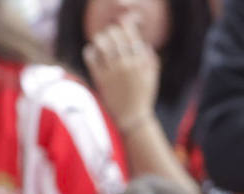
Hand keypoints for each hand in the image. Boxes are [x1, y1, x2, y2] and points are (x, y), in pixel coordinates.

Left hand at [82, 17, 158, 134]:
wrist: (133, 117)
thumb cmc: (144, 97)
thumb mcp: (153, 79)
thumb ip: (151, 61)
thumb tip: (145, 45)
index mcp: (140, 63)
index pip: (132, 36)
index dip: (126, 26)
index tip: (122, 26)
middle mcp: (126, 65)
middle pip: (115, 36)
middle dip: (111, 32)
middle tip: (110, 35)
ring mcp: (112, 71)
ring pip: (102, 44)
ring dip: (100, 39)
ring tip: (101, 42)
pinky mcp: (100, 77)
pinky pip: (91, 57)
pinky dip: (90, 51)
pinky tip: (93, 52)